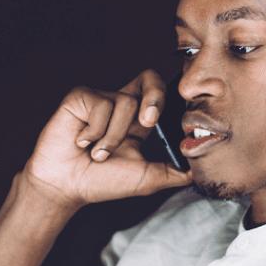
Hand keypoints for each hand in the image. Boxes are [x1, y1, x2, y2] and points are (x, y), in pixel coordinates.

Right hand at [22, 69, 191, 209]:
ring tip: (97, 153)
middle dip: (154, 98)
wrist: (65, 186)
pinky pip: (100, 105)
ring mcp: (100, 99)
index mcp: (138, 120)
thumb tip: (200, 172)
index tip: (168, 122)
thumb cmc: (101, 183)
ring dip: (112, 137)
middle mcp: (120, 105)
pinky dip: (94, 131)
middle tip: (147, 123)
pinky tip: (81, 142)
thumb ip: (173, 173)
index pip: (161, 93)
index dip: (167, 99)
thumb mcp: (145, 179)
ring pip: (124, 103)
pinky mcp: (80, 98)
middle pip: (149, 78)